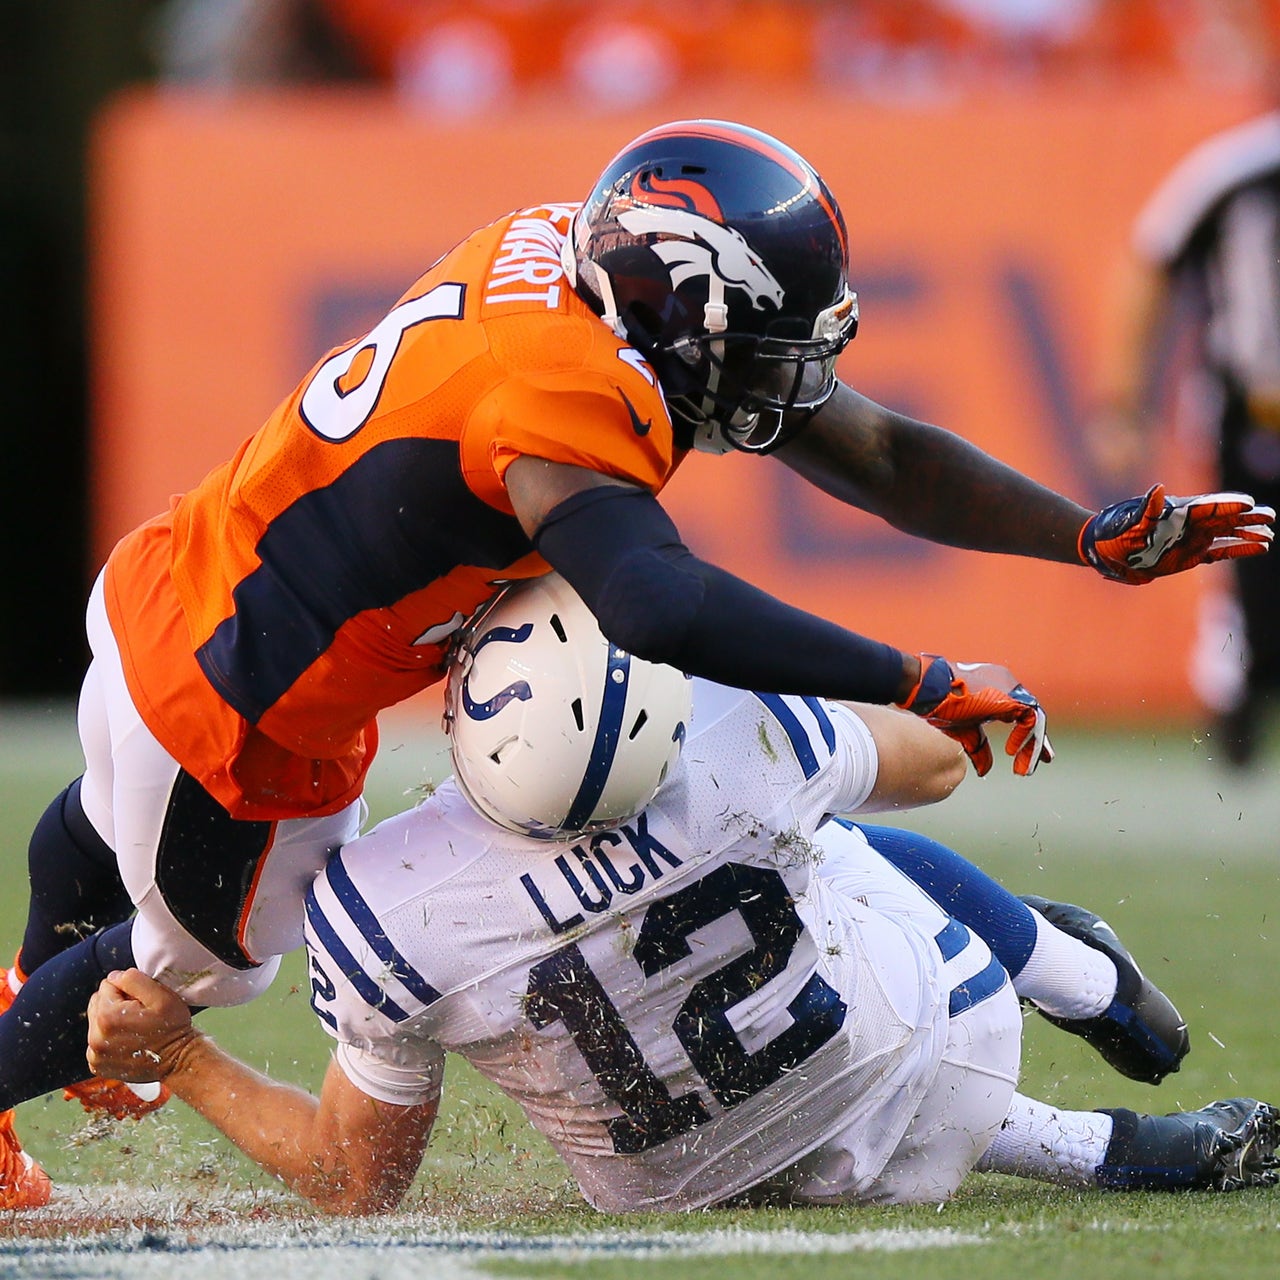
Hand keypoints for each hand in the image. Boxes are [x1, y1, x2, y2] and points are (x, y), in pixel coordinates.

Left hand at [86, 969, 196, 1083]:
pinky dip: (110, 1038)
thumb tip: (114, 977)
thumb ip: (133, 979)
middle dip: (116, 1004)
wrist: (179, 1060)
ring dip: (112, 1020)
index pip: (107, 985)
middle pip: (97, 1003)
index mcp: (108, 1017)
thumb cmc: (173, 1028)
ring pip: (95, 1021)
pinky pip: (97, 1039)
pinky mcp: (97, 1064)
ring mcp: (95, 1053)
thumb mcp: (161, 995)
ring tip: (135, 1028)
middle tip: (138, 1014)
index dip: (127, 990)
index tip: (141, 1003)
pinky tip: (128, 1041)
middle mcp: (96, 1037)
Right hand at [896, 655, 1052, 776]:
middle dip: (1036, 741)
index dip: (1022, 734)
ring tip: (1030, 766)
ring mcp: (1011, 689)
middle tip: (1045, 760)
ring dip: (1034, 745)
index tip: (1017, 753)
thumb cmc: (941, 705)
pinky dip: (1029, 740)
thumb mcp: (963, 731)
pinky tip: (1015, 754)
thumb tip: (985, 771)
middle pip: (1030, 715)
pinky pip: (1032, 720)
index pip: (1017, 713)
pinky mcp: (1013, 697)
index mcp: (995, 690)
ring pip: (1033, 719)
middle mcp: (1007, 686)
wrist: (930, 687)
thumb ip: (978, 749)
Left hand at [1080, 484, 1274, 584]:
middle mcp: (1190, 523)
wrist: (1106, 551)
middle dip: (1247, 517)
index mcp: (1178, 513)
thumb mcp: (1131, 523)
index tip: (1248, 504)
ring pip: (1228, 534)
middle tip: (1269, 516)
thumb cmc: (1116, 534)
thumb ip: (1147, 508)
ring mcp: (1194, 537)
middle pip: (1224, 518)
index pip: (1209, 507)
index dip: (1228, 506)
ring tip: (1269, 535)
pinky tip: (1260, 547)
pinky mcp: (1194, 553)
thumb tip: (1158, 489)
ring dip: (1248, 534)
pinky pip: (1222, 551)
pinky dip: (1240, 548)